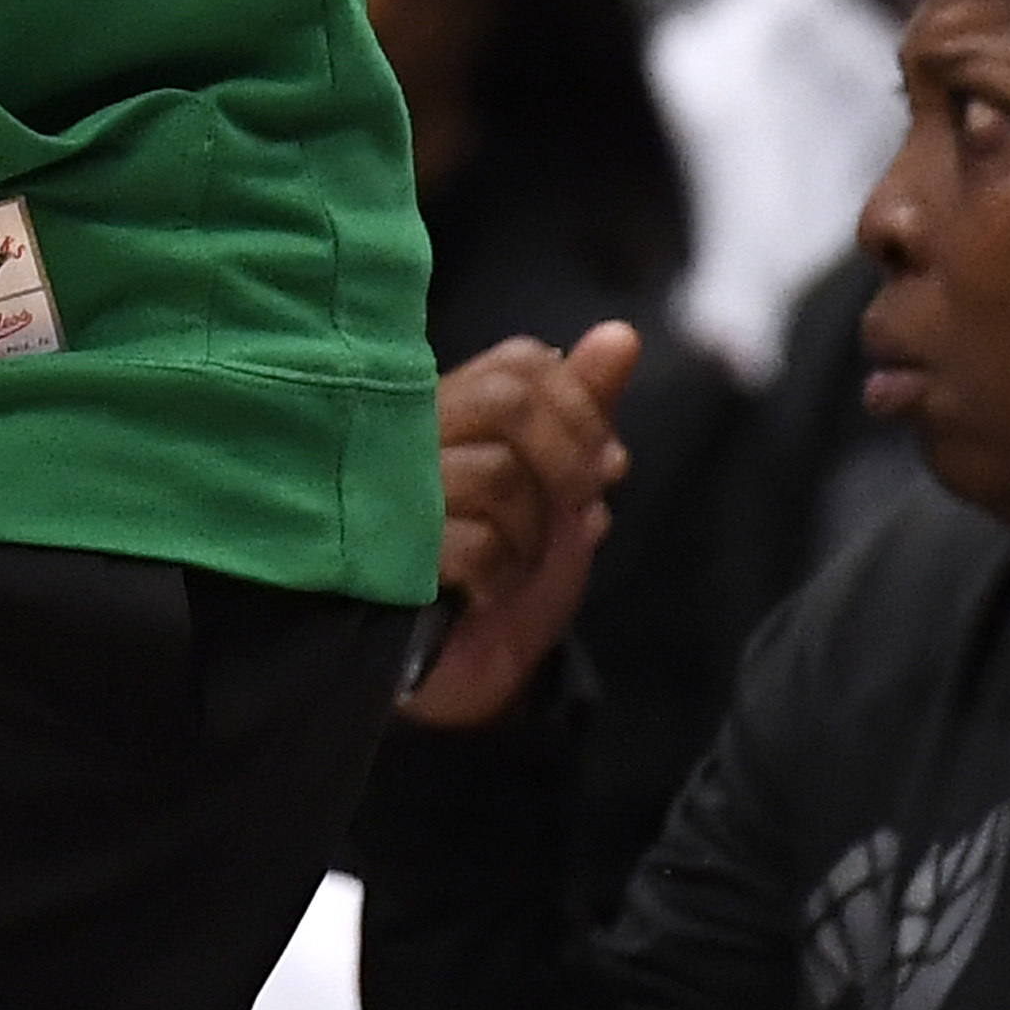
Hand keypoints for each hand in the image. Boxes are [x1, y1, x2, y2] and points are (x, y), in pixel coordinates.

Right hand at [409, 322, 638, 731]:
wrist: (464, 674)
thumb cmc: (507, 568)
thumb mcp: (562, 486)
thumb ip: (585, 410)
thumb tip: (622, 334)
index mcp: (452, 409)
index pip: (520, 362)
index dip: (579, 406)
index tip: (607, 463)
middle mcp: (412, 437)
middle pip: (506, 401)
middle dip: (566, 461)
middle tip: (578, 511)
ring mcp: (393, 493)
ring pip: (496, 473)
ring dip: (534, 533)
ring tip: (520, 565)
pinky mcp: (387, 555)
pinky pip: (473, 543)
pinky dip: (504, 576)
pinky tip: (488, 595)